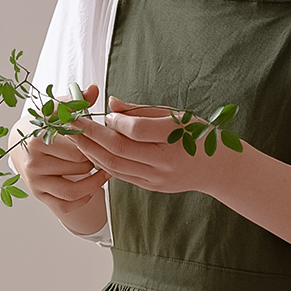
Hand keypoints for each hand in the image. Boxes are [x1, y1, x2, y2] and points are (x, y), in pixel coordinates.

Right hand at [9, 84, 109, 220]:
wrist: (19, 144)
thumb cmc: (43, 124)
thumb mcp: (56, 109)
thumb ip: (76, 100)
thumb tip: (93, 89)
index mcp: (37, 137)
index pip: (79, 144)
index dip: (94, 141)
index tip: (103, 138)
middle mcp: (33, 161)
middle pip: (79, 166)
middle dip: (94, 160)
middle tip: (104, 155)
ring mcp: (34, 181)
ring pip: (74, 189)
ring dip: (94, 183)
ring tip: (104, 172)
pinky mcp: (38, 195)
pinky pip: (65, 205)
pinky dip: (82, 199)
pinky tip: (91, 188)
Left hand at [71, 97, 218, 193]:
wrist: (216, 168)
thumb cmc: (197, 135)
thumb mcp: (176, 115)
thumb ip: (142, 111)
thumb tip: (111, 103)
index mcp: (175, 138)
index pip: (137, 130)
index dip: (116, 121)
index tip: (105, 113)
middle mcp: (165, 162)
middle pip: (119, 150)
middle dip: (92, 136)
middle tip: (74, 123)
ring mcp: (157, 178)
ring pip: (115, 166)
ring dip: (91, 151)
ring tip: (76, 137)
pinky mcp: (151, 187)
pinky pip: (120, 175)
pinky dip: (103, 163)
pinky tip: (92, 152)